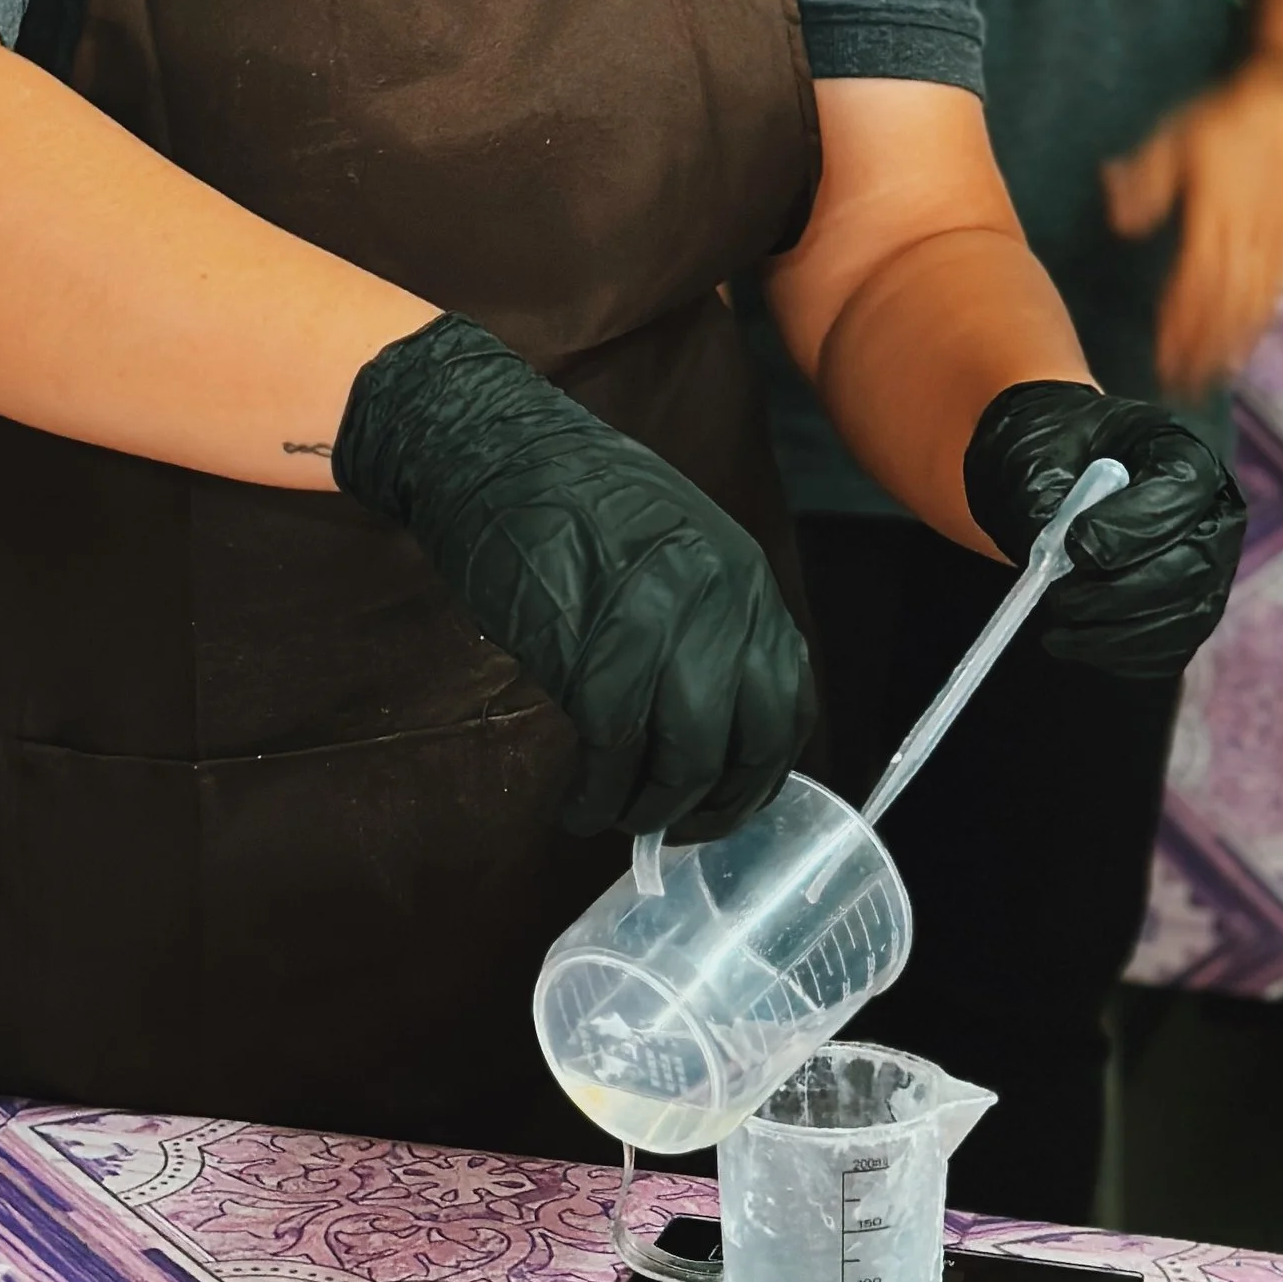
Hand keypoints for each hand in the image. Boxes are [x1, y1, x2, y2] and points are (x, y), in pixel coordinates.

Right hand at [333, 314, 815, 839]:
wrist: (493, 454)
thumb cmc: (570, 498)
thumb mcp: (673, 544)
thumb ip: (706, 618)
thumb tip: (713, 714)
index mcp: (742, 575)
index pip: (788, 698)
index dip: (762, 766)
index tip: (728, 796)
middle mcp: (718, 604)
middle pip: (745, 743)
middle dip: (712, 804)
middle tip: (672, 827)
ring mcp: (660, 629)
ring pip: (682, 759)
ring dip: (646, 807)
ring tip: (610, 815)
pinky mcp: (594, 655)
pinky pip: (613, 755)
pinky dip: (597, 797)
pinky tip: (577, 805)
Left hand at [962, 381, 1245, 678]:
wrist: (1052, 474)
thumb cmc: (1049, 454)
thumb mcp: (1031, 455)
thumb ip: (1042, 496)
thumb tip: (1055, 552)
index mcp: (1180, 453)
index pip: (1179, 492)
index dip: (1131, 527)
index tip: (1075, 546)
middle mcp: (1211, 513)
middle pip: (1193, 565)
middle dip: (1120, 593)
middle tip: (1059, 598)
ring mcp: (1210, 568)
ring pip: (1186, 617)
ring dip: (1117, 634)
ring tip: (1057, 630)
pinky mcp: (1189, 613)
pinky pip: (1171, 650)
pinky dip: (1122, 657)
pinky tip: (1075, 643)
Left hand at [1104, 57, 1282, 396]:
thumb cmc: (1222, 121)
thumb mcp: (1172, 139)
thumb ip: (1144, 182)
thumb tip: (1118, 221)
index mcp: (1215, 215)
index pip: (1196, 283)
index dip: (1180, 325)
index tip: (1163, 357)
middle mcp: (1247, 237)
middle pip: (1224, 307)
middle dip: (1201, 352)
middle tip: (1178, 389)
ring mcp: (1271, 243)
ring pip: (1250, 307)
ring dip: (1228, 348)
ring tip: (1207, 383)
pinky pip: (1271, 294)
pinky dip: (1256, 327)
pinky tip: (1243, 349)